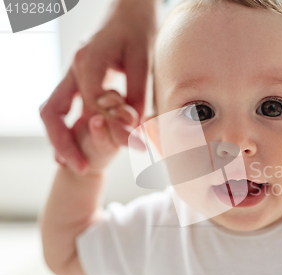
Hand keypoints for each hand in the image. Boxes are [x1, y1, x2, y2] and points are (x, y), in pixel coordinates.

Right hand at [40, 0, 156, 174]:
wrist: (129, 8)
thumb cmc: (139, 30)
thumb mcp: (144, 60)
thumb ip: (137, 94)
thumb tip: (136, 128)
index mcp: (89, 62)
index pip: (95, 107)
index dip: (113, 130)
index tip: (132, 147)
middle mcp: (74, 68)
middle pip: (53, 112)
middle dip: (63, 142)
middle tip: (79, 167)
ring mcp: (71, 72)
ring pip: (52, 110)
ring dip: (59, 137)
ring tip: (72, 163)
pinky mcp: (77, 76)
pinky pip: (63, 105)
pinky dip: (66, 126)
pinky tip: (75, 145)